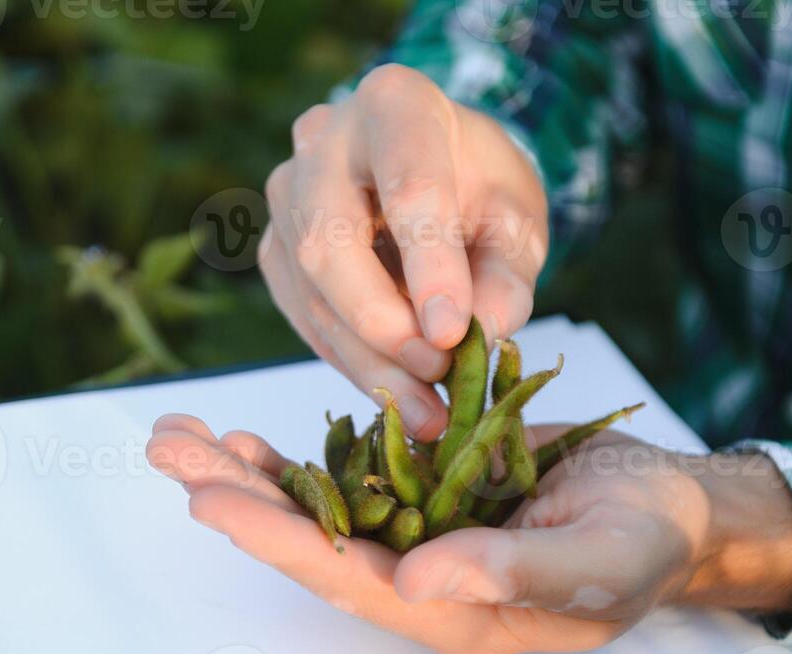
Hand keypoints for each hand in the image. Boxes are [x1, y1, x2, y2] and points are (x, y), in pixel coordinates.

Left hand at [146, 415, 791, 653]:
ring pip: (316, 507)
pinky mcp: (423, 490)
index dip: (279, 539)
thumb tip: (415, 583)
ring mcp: (416, 534)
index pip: (349, 578)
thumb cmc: (646, 545)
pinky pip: (347, 474)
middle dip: (236, 500)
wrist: (667, 507)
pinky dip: (296, 455)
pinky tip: (243, 437)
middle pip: (312, 542)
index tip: (210, 501)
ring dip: (246, 474)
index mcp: (452, 615)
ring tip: (176, 436)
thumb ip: (513, 575)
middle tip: (164, 452)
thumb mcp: (598, 564)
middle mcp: (419, 581)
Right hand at [261, 65, 547, 439]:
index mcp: (394, 104)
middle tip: (437, 370)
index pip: (408, 187)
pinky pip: (304, 316)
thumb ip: (507, 272)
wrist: (437, 173)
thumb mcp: (516, 219)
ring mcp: (286, 195)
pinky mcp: (274, 250)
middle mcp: (322, 141)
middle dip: (382, 321)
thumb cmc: (477, 186)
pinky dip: (351, 363)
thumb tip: (485, 331)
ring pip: (311, 289)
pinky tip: (397, 395)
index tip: (455, 333)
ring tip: (427, 412)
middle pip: (330, 240)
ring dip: (368, 359)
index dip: (430, 267)